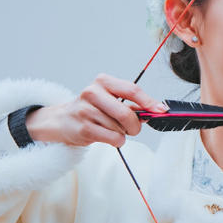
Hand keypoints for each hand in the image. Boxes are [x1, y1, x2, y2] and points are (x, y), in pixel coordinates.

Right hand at [24, 74, 167, 147]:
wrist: (61, 121)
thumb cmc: (91, 109)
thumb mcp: (110, 100)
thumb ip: (132, 104)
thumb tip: (156, 110)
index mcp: (103, 82)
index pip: (132, 90)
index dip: (149, 101)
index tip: (161, 110)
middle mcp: (92, 92)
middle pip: (126, 112)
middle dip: (135, 125)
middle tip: (134, 129)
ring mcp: (85, 110)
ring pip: (119, 128)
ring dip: (123, 133)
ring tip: (112, 130)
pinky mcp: (82, 128)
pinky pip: (112, 138)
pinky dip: (116, 140)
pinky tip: (108, 136)